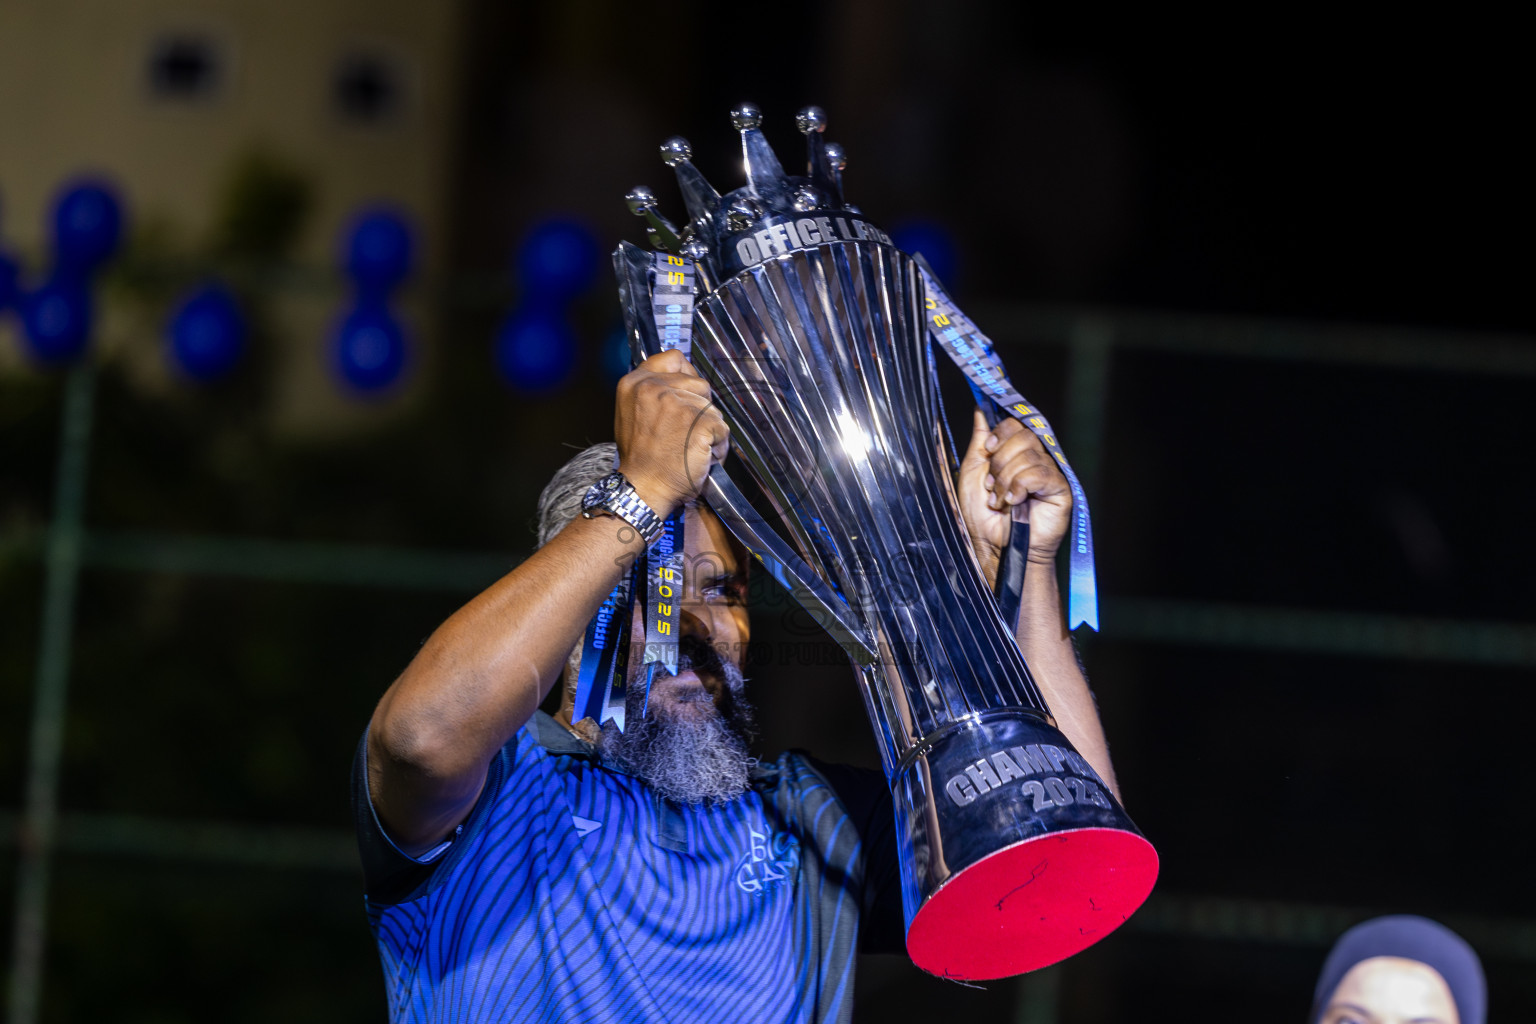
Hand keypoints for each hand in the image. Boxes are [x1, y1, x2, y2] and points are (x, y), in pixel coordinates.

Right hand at [614, 350, 729, 516]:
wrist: (643, 488)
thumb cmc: (640, 460)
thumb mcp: (632, 414)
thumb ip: (653, 394)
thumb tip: (680, 384)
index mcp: (636, 383)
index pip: (673, 359)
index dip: (686, 375)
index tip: (687, 393)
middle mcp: (655, 387)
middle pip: (699, 384)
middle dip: (700, 408)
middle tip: (684, 433)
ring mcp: (679, 403)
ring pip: (713, 408)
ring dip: (709, 429)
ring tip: (690, 448)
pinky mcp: (700, 421)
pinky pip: (722, 429)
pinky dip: (717, 446)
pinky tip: (700, 457)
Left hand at [957, 408, 1071, 578]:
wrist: (994, 548)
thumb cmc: (983, 516)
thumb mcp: (973, 472)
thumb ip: (980, 440)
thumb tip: (981, 408)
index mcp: (1016, 454)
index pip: (1015, 424)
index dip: (1001, 433)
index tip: (988, 449)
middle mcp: (1035, 460)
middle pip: (1022, 436)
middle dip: (1000, 462)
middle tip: (992, 486)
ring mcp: (1049, 474)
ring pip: (1028, 455)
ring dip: (1005, 480)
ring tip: (1001, 501)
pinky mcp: (1060, 489)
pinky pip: (1039, 473)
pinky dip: (1020, 487)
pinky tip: (1015, 502)